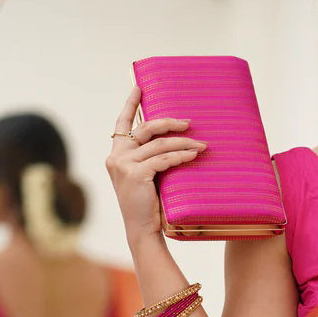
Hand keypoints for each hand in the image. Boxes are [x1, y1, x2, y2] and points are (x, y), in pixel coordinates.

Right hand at [105, 86, 207, 241]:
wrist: (141, 229)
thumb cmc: (147, 205)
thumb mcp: (144, 176)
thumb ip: (148, 157)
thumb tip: (172, 138)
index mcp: (116, 155)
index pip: (121, 124)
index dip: (130, 104)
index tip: (138, 87)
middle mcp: (116, 157)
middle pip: (145, 128)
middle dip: (169, 122)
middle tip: (189, 122)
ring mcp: (124, 165)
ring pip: (159, 144)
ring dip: (183, 142)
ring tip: (201, 144)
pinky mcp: (136, 174)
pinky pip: (164, 159)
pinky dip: (182, 156)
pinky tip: (194, 155)